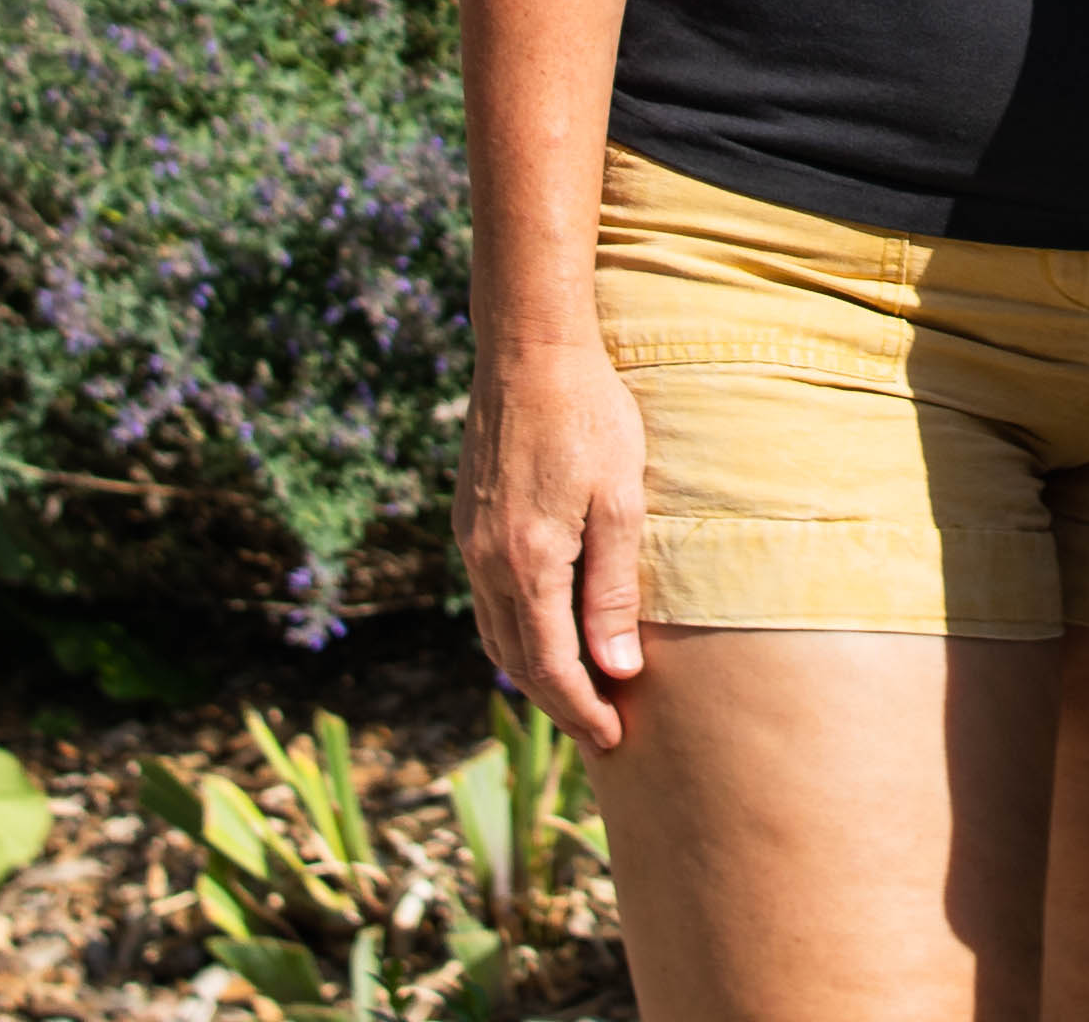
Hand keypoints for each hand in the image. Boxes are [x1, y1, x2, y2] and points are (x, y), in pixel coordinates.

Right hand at [462, 336, 652, 749]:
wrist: (528, 351)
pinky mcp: (469, 523)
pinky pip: (490, 600)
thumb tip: (616, 668)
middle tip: (602, 731)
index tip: (614, 738)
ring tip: (579, 693)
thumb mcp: (620, 502)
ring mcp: (470, 542)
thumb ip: (612, 589)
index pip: (550, 665)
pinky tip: (548, 633)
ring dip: (535, 671)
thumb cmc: (589, 417)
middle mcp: (486, 561)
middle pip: (516, 659)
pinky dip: (517, 633)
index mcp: (526, 562)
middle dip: (558, 702)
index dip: (582, 709)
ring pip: (496, 633)